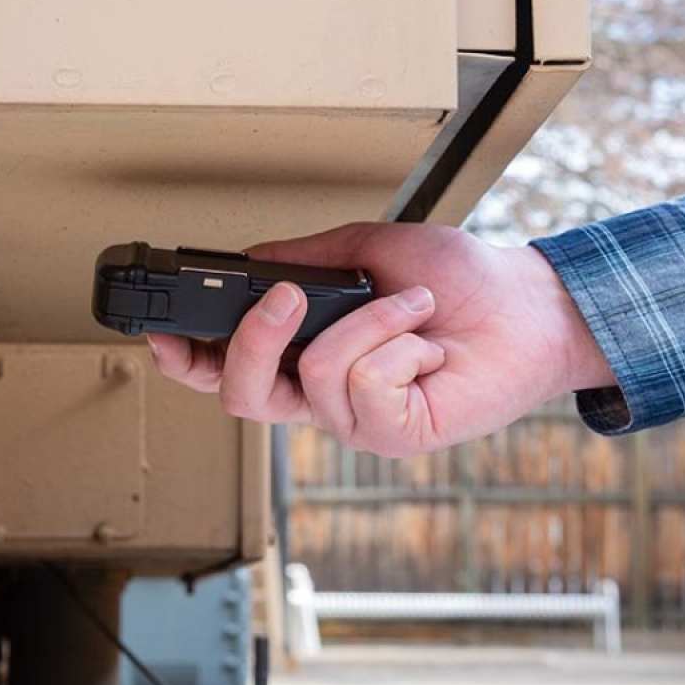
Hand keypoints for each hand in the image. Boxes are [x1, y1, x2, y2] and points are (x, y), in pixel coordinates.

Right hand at [147, 223, 613, 456]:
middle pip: (242, 395)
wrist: (525, 303)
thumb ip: (302, 259)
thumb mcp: (364, 251)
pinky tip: (428, 343)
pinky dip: (397, 344)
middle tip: (284, 296)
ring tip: (413, 305)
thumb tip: (247, 261)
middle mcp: (322, 395)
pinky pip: (365, 387)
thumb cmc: (456, 278)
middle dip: (251, 341)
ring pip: (313, 377)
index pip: (229, 371)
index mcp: (306, 355)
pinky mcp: (395, 434)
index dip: (187, 361)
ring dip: (367, 323)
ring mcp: (357, 420)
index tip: (160, 333)